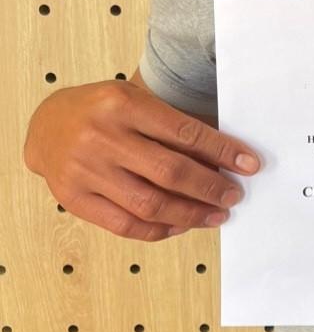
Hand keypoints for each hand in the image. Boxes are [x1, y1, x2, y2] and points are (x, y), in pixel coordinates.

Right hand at [24, 80, 259, 240]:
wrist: (47, 123)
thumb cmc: (103, 109)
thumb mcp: (137, 101)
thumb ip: (173, 127)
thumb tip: (223, 159)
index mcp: (124, 104)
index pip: (185, 132)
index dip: (222, 151)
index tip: (249, 164)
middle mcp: (103, 137)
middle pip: (169, 171)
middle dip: (210, 188)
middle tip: (233, 196)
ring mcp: (85, 171)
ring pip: (149, 204)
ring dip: (190, 214)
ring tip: (215, 215)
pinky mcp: (74, 199)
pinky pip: (124, 224)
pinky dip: (158, 230)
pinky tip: (180, 225)